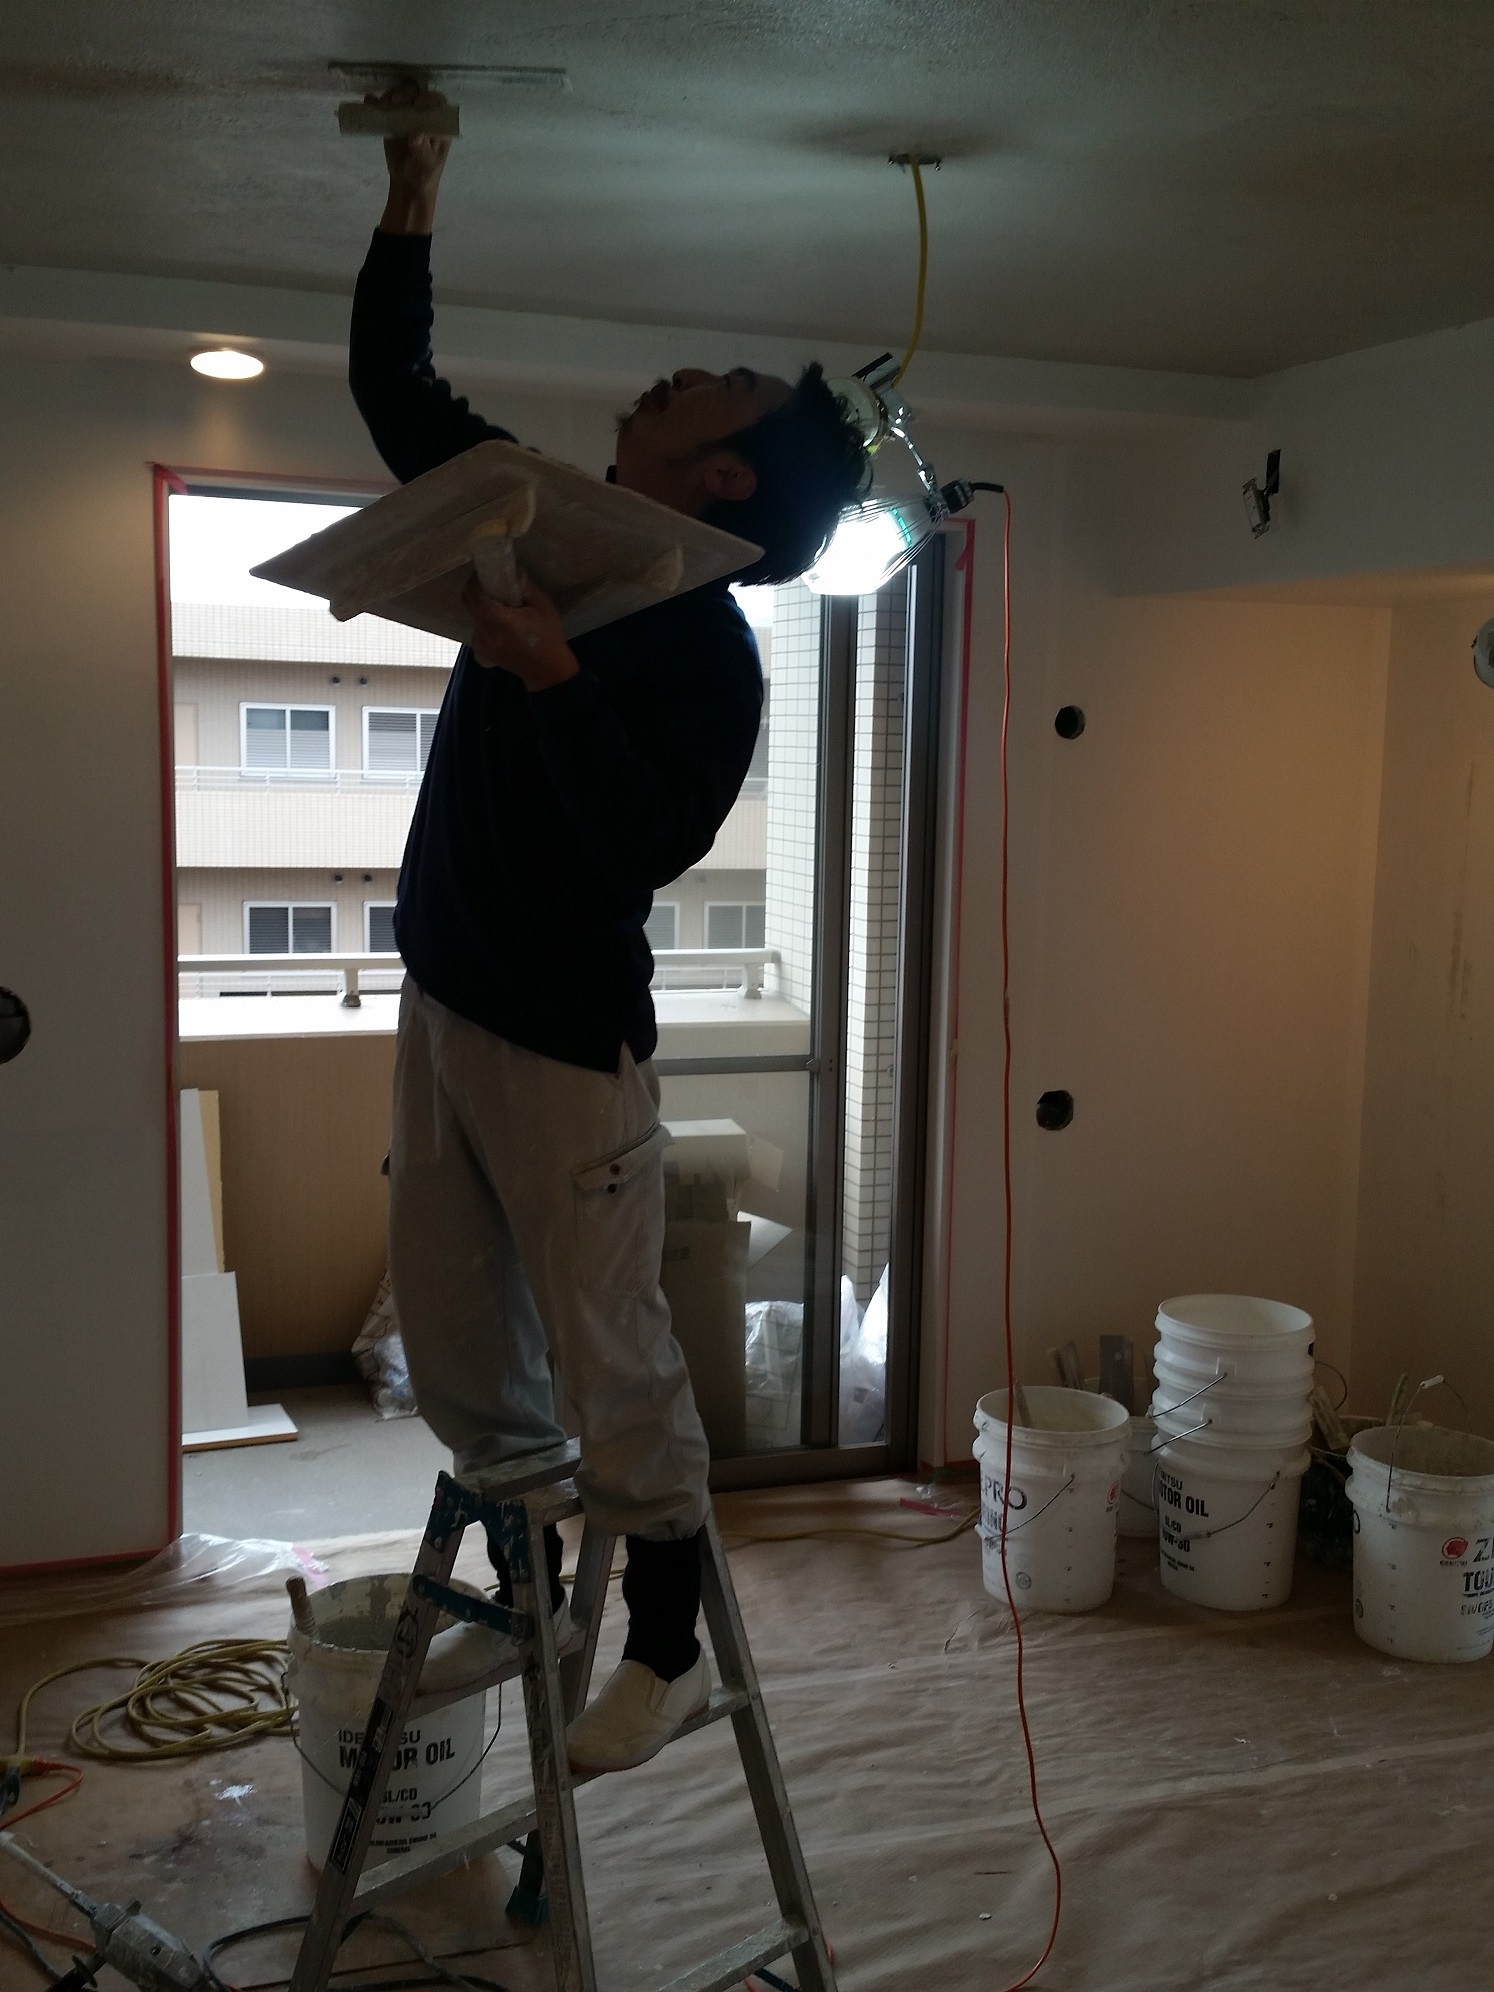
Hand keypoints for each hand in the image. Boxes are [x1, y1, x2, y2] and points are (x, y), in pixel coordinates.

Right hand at [374, 85, 452, 233]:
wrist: (408, 182)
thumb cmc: (424, 173)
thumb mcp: (427, 166)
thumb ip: (423, 151)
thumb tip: (416, 135)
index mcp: (439, 122)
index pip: (437, 102)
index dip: (428, 98)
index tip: (418, 104)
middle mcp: (423, 112)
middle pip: (415, 92)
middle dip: (405, 93)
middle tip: (395, 102)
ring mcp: (406, 113)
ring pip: (398, 95)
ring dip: (389, 96)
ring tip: (383, 107)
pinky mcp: (390, 117)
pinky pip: (381, 105)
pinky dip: (374, 102)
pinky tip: (370, 103)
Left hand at [462, 573, 579, 691]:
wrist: (547, 671)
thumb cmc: (549, 637)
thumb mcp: (543, 606)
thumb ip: (526, 586)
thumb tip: (514, 570)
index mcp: (497, 619)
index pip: (474, 593)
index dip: (476, 579)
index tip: (485, 572)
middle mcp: (483, 631)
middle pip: (468, 602)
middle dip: (477, 591)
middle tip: (493, 586)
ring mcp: (480, 643)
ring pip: (472, 616)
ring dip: (481, 607)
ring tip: (500, 608)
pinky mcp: (482, 652)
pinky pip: (476, 630)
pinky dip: (484, 623)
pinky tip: (501, 625)